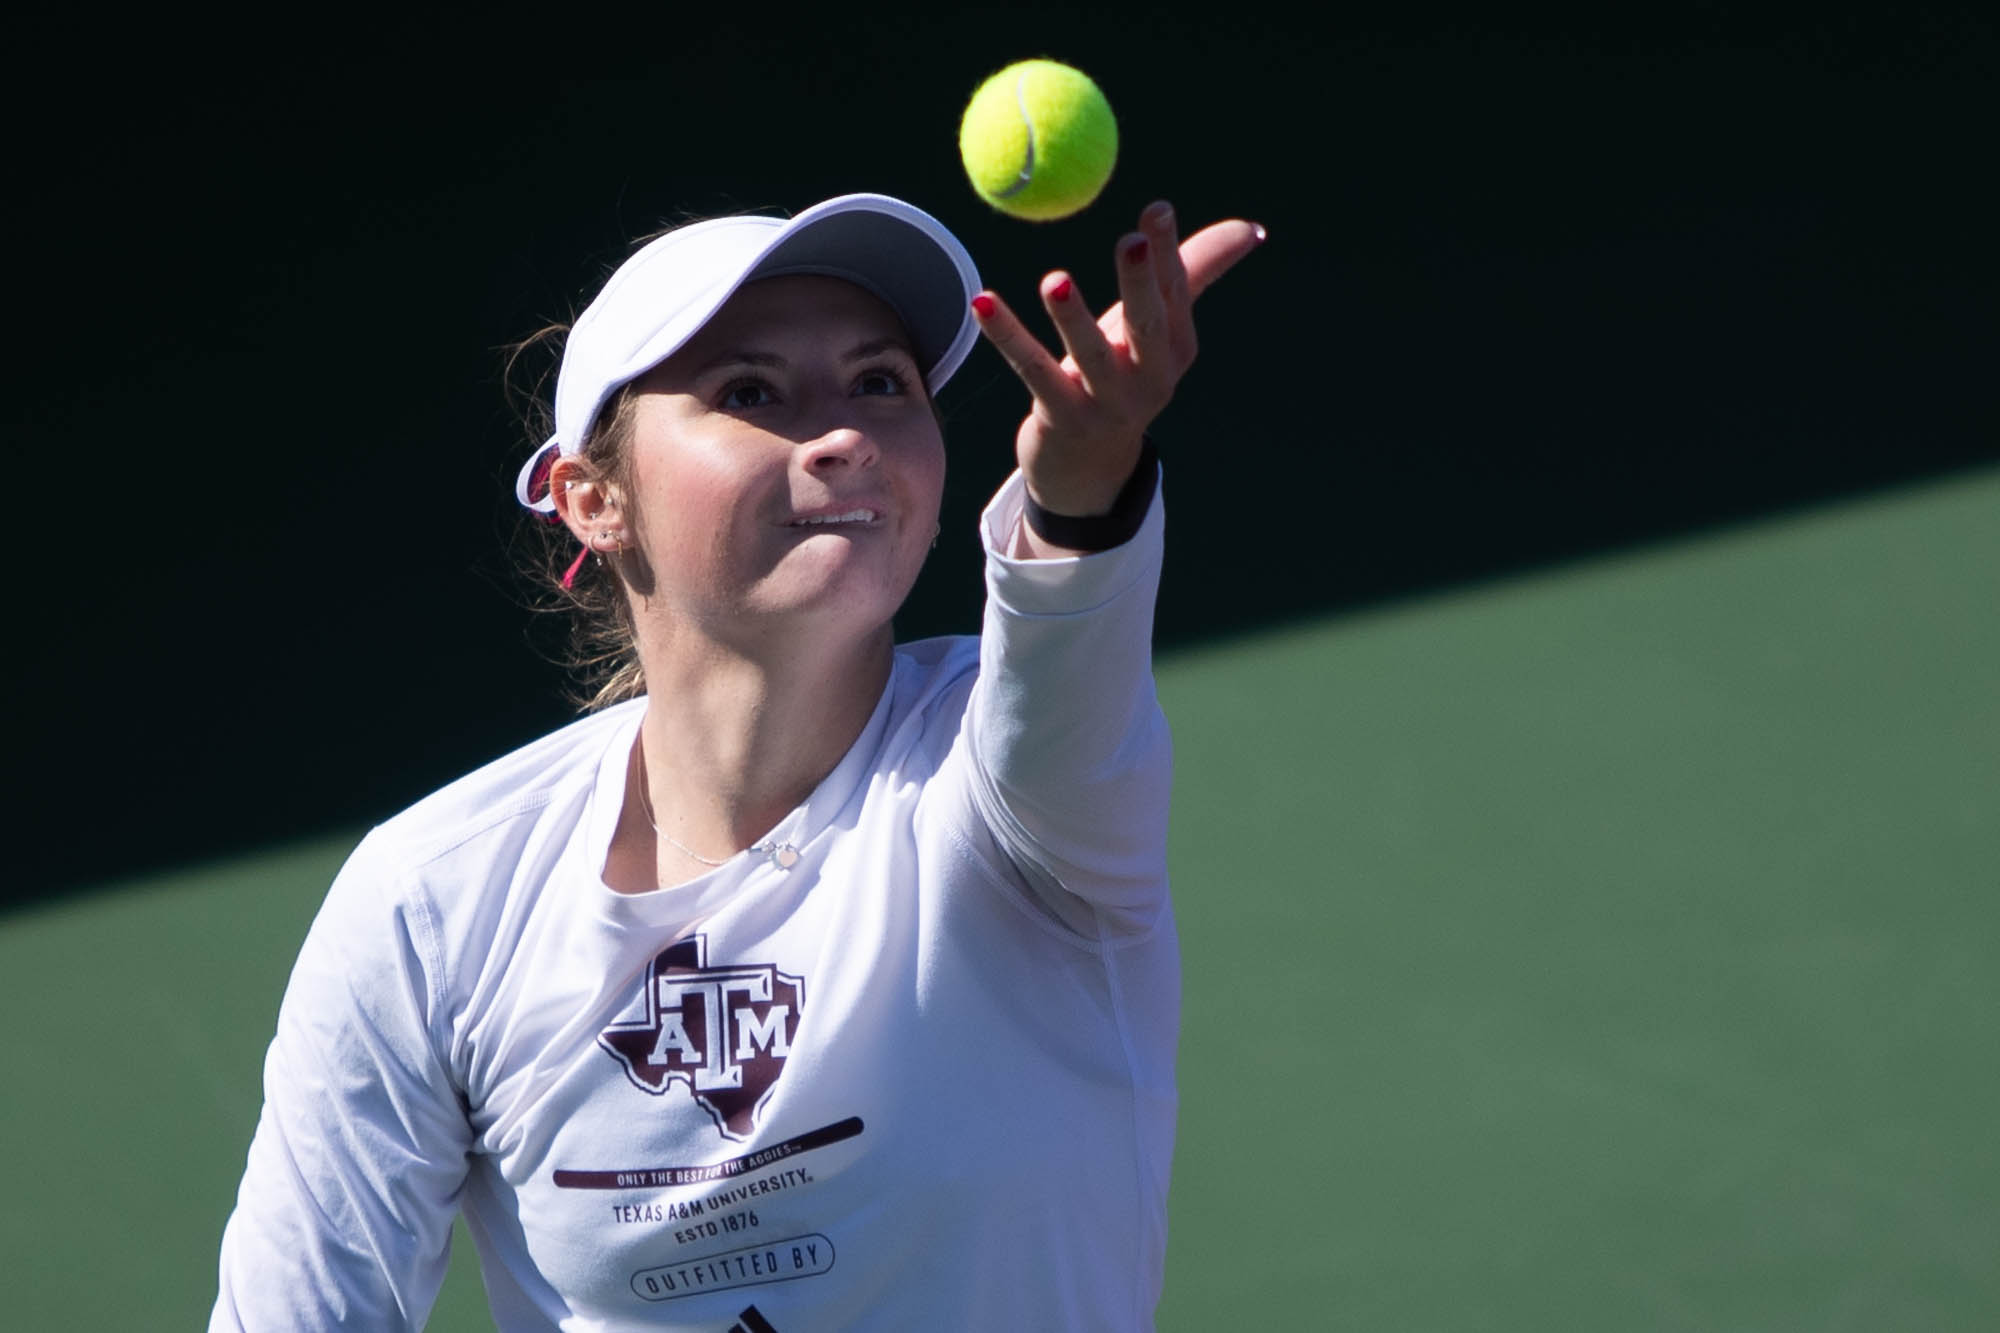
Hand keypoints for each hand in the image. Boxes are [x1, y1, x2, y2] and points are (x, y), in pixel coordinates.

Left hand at [971, 200, 1264, 540]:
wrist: (1088, 464)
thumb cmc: (1121, 374)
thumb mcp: (1158, 327)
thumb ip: (1195, 271)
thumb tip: (1251, 229)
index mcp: (1177, 348)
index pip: (1175, 293)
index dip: (1168, 252)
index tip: (1156, 209)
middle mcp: (1150, 378)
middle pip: (1147, 326)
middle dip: (1140, 284)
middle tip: (1129, 242)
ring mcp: (1107, 404)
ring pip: (1090, 356)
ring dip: (1073, 319)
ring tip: (1056, 281)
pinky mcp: (1062, 418)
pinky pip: (1033, 371)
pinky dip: (1007, 335)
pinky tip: (982, 301)